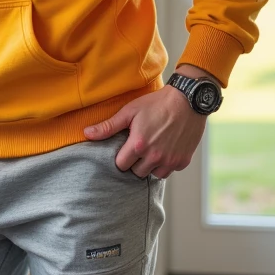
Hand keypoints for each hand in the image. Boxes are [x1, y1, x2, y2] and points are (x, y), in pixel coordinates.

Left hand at [83, 82, 207, 177]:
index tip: (126, 147)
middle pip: (137, 172)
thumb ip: (108, 126)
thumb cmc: (156, 103)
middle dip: (136, 162)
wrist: (188, 99)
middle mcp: (154, 157)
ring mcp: (170, 160)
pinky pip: (170, 170)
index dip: (122, 157)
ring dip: (152, 165)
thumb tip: (86, 133)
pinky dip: (167, 163)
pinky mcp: (183, 161)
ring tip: (153, 148)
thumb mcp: (130, 112)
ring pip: (154, 174)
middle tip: (141, 147)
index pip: (121, 165)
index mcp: (138, 145)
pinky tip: (167, 149)